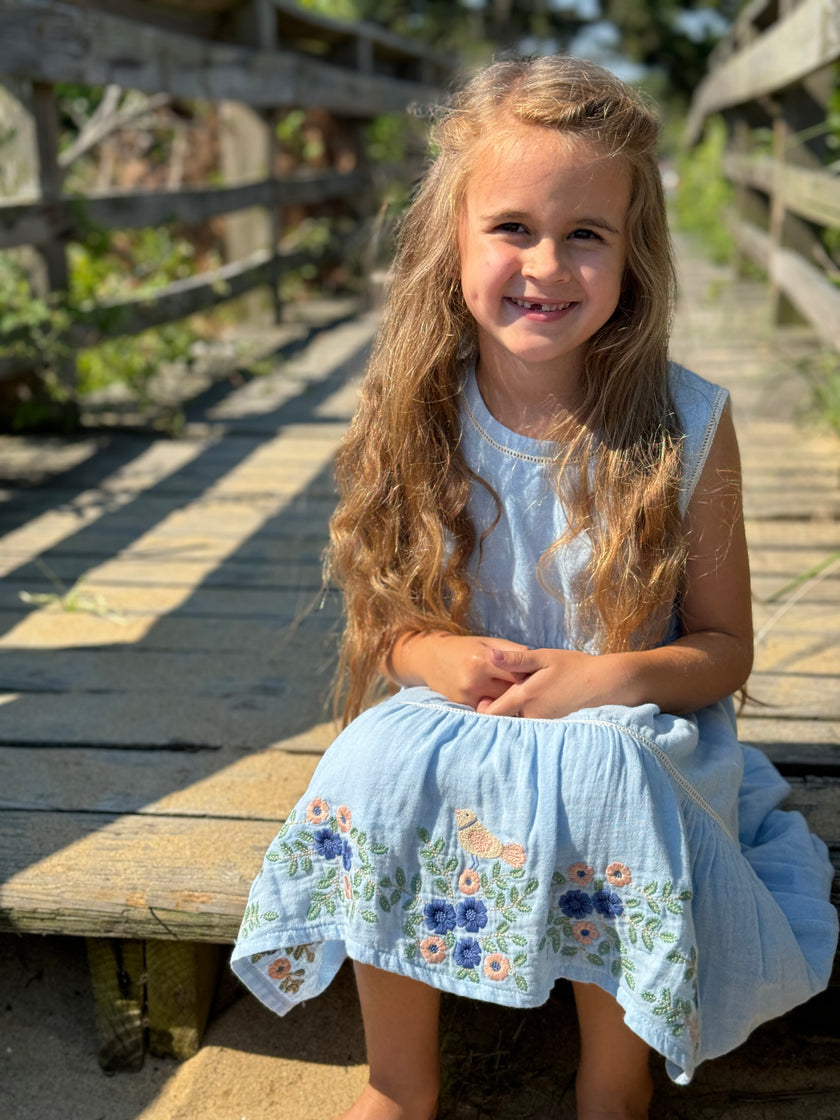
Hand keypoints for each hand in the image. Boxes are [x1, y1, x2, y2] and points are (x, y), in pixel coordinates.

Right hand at [388, 631, 530, 708]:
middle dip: (523, 691)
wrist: (431, 658)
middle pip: (510, 692)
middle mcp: (474, 680)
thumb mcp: (487, 641)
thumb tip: (535, 656)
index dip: (530, 676)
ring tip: (519, 697)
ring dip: (511, 702)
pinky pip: (487, 711)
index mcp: (482, 661)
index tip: (539, 676)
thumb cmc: (463, 647)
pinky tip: (501, 702)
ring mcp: (467, 696)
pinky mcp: (462, 706)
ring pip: (500, 705)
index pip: (517, 674)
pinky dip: (496, 707)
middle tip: (534, 689)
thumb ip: (511, 649)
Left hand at [476, 647, 617, 718]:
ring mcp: (541, 721)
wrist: (600, 682)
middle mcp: (531, 715)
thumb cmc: (572, 666)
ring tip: (528, 685)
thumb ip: (515, 659)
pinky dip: (527, 708)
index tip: (487, 694)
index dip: (483, 707)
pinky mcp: (549, 722)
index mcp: (525, 698)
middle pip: (503, 716)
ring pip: (517, 717)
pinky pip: (530, 718)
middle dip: (500, 703)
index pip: (492, 714)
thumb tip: (490, 655)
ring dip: (515, 705)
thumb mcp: (543, 657)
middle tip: (510, 684)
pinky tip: (538, 692)